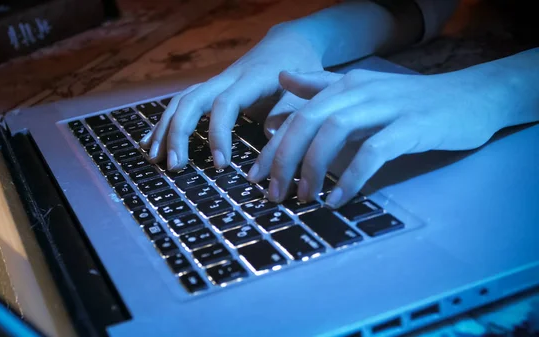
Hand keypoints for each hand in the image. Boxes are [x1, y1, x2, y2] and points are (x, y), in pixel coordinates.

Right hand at [139, 24, 322, 169]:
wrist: (288, 43)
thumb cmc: (301, 69)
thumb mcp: (307, 89)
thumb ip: (291, 111)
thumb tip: (269, 136)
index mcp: (252, 79)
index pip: (226, 104)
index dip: (219, 133)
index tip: (220, 164)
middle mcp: (227, 78)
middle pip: (191, 100)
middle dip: (178, 133)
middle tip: (174, 166)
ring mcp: (215, 82)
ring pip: (181, 100)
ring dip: (165, 128)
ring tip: (154, 157)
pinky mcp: (210, 89)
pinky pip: (182, 103)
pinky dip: (165, 122)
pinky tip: (152, 141)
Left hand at [248, 67, 507, 206]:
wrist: (470, 97)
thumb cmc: (410, 101)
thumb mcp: (362, 90)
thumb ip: (321, 85)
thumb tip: (282, 78)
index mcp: (343, 85)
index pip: (296, 115)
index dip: (271, 147)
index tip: (255, 176)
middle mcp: (358, 91)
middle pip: (306, 122)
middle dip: (282, 160)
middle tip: (272, 194)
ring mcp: (385, 107)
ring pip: (333, 133)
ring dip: (312, 168)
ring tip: (303, 198)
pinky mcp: (411, 126)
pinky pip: (372, 152)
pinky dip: (351, 176)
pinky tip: (339, 199)